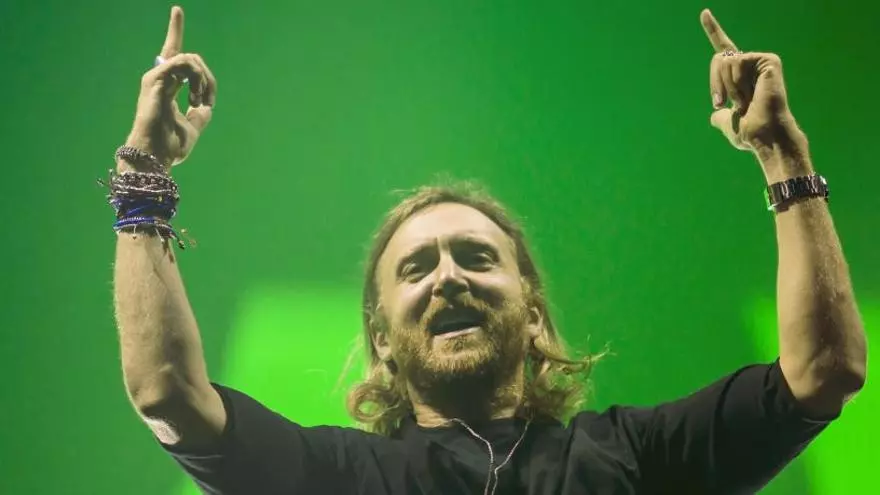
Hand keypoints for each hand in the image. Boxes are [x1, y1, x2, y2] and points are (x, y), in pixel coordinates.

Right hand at [122, 6, 216, 171]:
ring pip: (189, 59)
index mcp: (167, 86)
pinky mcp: (155, 79)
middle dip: (206, 78)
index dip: (175, 31)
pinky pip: (183, 63)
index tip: (177, 10)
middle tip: (204, 101)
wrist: (156, 156)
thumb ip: (202, 106)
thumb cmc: (171, 145)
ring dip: (202, 79)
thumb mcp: (196, 124)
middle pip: (187, 55)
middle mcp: (159, 78)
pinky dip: (196, 78)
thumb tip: (208, 97)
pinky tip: (194, 96)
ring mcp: (155, 77)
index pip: (174, 55)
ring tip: (198, 100)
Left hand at [700, 9, 805, 154]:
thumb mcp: (727, 123)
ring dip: (728, 86)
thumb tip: (716, 115)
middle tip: (726, 103)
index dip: (713, 30)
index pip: (724, 50)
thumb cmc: (749, 132)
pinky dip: (737, 82)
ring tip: (745, 100)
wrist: (764, 136)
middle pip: (718, 59)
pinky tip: (751, 94)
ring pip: (725, 62)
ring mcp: (761, 61)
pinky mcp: (768, 60)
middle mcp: (751, 65)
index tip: (704, 13)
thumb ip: (720, 116)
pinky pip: (737, 62)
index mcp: (741, 76)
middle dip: (716, 84)